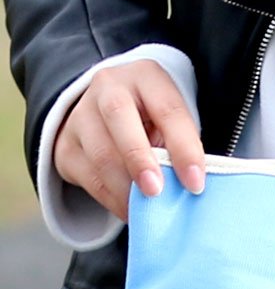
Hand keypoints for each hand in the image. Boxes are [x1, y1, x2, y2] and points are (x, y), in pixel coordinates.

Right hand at [54, 60, 205, 222]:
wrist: (108, 109)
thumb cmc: (155, 117)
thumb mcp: (172, 119)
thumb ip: (179, 143)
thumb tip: (189, 184)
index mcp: (146, 77)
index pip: (168, 110)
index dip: (184, 148)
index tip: (196, 182)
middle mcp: (108, 88)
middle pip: (120, 118)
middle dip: (140, 160)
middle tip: (157, 192)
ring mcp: (81, 115)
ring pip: (100, 153)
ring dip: (126, 189)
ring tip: (147, 212)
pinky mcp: (65, 144)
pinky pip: (88, 177)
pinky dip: (112, 199)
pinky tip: (129, 212)